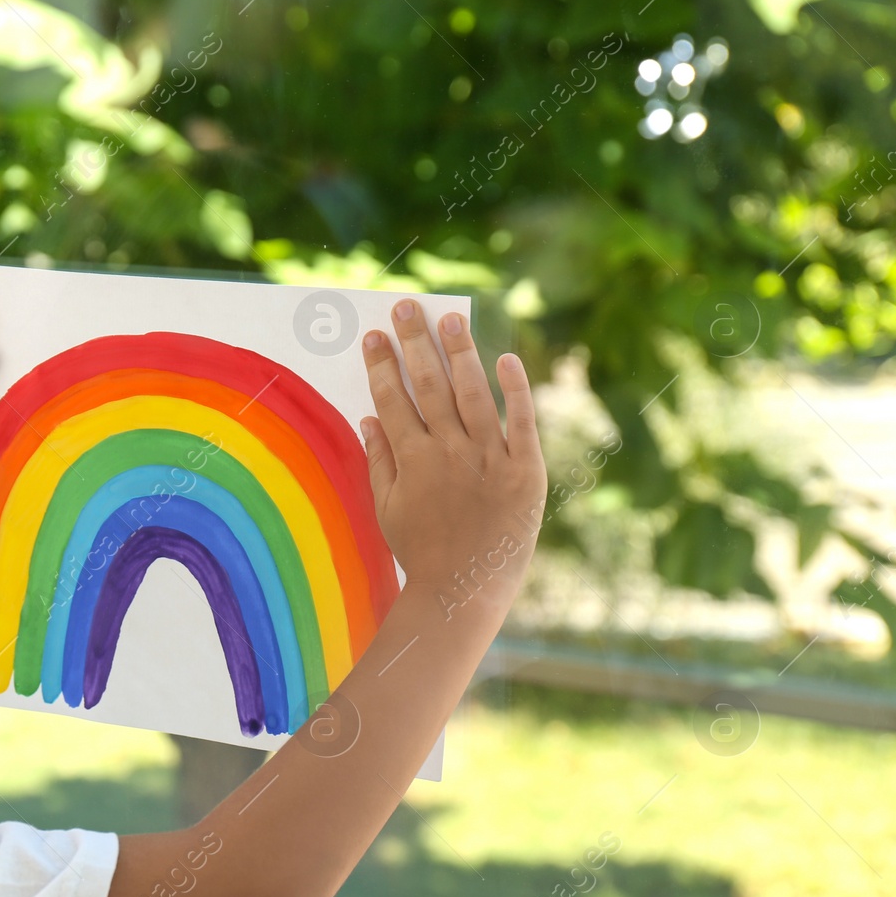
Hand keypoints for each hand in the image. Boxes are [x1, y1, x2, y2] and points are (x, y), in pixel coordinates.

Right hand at [359, 299, 545, 619]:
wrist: (466, 590)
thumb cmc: (422, 550)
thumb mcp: (388, 507)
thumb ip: (380, 460)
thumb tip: (369, 417)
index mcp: (413, 460)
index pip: (393, 399)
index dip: (382, 364)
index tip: (374, 334)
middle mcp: (450, 452)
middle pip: (430, 385)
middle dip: (415, 342)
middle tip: (407, 307)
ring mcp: (490, 459)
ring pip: (473, 393)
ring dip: (460, 352)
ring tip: (451, 320)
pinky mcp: (526, 471)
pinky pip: (522, 422)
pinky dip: (515, 389)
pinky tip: (505, 359)